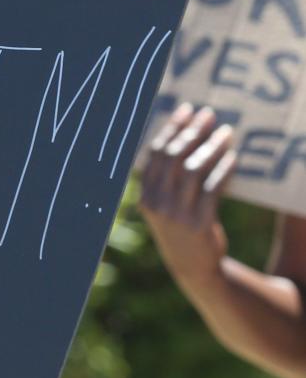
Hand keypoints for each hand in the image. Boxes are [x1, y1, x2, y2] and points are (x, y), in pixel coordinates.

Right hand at [140, 103, 233, 282]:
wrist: (193, 268)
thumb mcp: (163, 204)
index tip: (186, 110)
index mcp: (144, 195)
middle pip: (174, 158)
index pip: (155, 153)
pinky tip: (232, 158)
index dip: (171, 128)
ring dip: (211, 147)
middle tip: (209, 115)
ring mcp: (176, 215)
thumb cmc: (180, 228)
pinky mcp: (198, 224)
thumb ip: (165, 178)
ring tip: (226, 133)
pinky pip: (213, 189)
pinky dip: (223, 170)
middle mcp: (156, 203)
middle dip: (192, 131)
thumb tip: (181, 136)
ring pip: (194, 170)